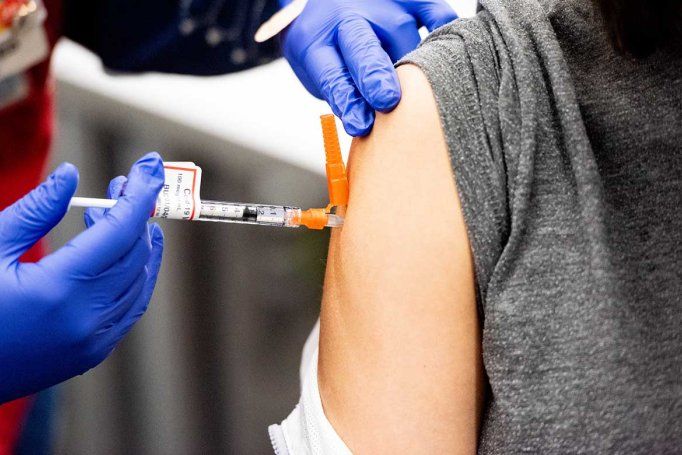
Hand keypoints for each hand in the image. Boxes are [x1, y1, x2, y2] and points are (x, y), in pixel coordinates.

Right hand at [0, 153, 164, 403]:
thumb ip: (35, 210)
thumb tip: (71, 175)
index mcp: (59, 290)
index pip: (121, 230)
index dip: (141, 193)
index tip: (152, 164)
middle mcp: (86, 319)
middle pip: (135, 253)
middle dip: (137, 213)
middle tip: (123, 186)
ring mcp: (92, 342)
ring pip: (139, 280)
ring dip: (138, 243)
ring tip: (117, 214)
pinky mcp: (91, 355)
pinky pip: (130, 306)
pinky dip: (135, 275)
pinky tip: (124, 254)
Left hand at [280, 0, 456, 135]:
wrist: (326, 6)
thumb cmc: (327, 49)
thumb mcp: (321, 73)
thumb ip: (345, 95)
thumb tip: (374, 125)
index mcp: (318, 44)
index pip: (333, 77)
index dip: (348, 102)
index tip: (360, 125)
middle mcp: (349, 21)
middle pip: (364, 51)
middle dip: (377, 77)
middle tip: (387, 100)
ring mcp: (381, 7)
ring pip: (405, 43)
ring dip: (411, 69)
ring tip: (411, 86)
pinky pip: (434, 12)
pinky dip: (444, 30)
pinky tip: (447, 50)